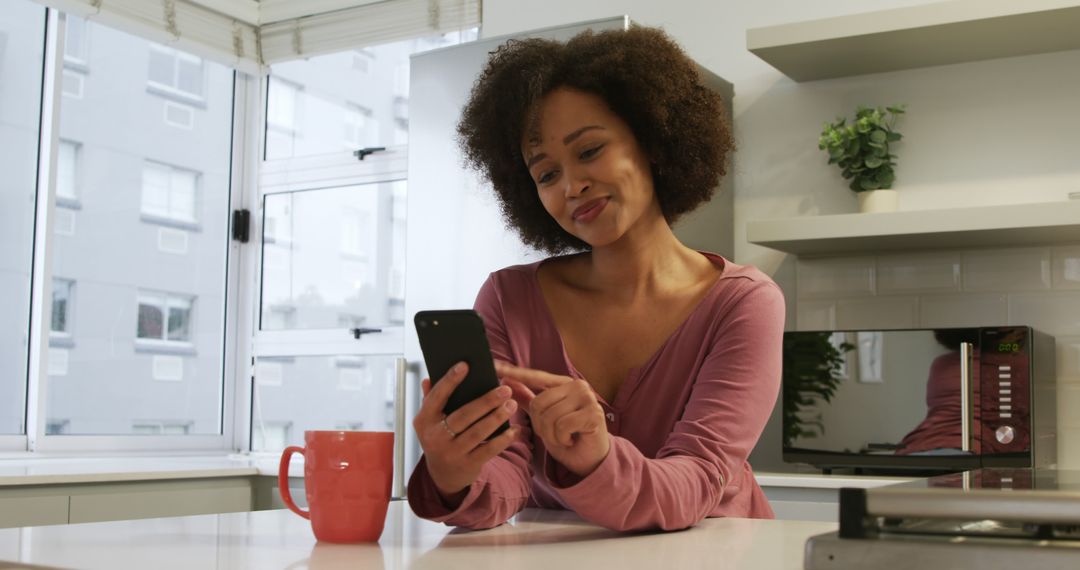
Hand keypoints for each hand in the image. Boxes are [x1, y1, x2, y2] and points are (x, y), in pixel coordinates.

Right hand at [413, 362, 518, 503]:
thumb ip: (430, 399)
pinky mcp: (467, 465)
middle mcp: (435, 437)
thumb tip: (428, 379)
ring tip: (511, 404)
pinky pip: (488, 450)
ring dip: (497, 417)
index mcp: (425, 420)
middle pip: (463, 415)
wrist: (443, 476)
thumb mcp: (430, 421)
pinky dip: (503, 440)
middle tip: (504, 389)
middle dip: (485, 401)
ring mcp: (451, 452)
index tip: (465, 365)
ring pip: (477, 432)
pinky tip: (514, 430)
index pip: (437, 397)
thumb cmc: (440, 439)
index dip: (450, 380)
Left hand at [495, 362, 608, 478]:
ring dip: (552, 435)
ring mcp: (588, 398)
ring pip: (549, 416)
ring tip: (564, 438)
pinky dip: (562, 439)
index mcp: (564, 383)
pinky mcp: (594, 413)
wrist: (590, 460)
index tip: (495, 365)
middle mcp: (578, 385)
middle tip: (556, 434)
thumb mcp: (543, 419)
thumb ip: (528, 399)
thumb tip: (507, 381)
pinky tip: (571, 440)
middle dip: (541, 425)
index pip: (536, 376)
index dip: (516, 373)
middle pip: (539, 403)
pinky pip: (562, 426)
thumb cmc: (567, 438)